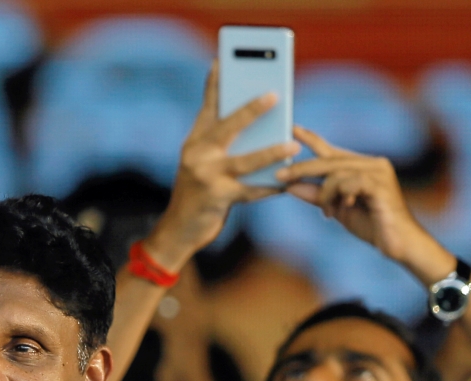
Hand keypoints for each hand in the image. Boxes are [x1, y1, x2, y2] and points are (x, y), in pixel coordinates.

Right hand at [147, 62, 299, 270]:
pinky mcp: (216, 198)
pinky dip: (270, 188)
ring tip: (293, 146)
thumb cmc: (198, 195)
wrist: (178, 230)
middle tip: (275, 95)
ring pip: (244, 161)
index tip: (221, 61)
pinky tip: (286, 184)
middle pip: (227, 127)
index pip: (207, 108)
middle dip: (251, 110)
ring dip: (271, 152)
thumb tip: (264, 133)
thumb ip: (225, 148)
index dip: (214, 84)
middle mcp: (197, 154)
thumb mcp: (204, 166)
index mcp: (195, 142)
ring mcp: (205, 176)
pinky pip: (250, 191)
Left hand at [278, 126, 429, 264]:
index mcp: (362, 167)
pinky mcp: (381, 185)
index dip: (311, 138)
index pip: (331, 150)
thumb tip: (289, 185)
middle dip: (302, 168)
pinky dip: (340, 195)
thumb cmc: (371, 225)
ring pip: (336, 173)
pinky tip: (343, 207)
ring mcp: (379, 172)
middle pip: (329, 160)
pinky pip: (349, 183)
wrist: (399, 244)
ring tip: (327, 211)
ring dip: (325, 194)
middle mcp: (373, 164)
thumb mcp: (337, 208)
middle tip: (280, 176)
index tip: (291, 128)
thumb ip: (317, 195)